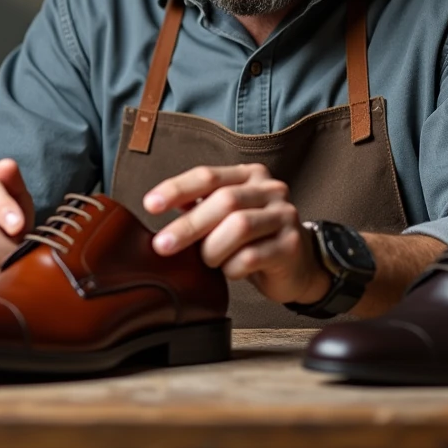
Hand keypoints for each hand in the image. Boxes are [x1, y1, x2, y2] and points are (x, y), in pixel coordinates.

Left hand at [143, 164, 330, 304]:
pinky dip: (232, 268)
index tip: (150, 205)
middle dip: (188, 225)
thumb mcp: (224, 216)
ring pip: (239, 226)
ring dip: (213, 248)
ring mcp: (285, 215)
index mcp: (249, 175)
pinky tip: (230, 272)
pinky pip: (252, 257)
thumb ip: (198, 206)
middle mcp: (270, 189)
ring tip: (207, 261)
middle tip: (162, 246)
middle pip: (224, 200)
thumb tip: (157, 204)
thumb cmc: (251, 238)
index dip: (177, 189)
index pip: (208, 175)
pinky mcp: (291, 245)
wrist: (297, 264)